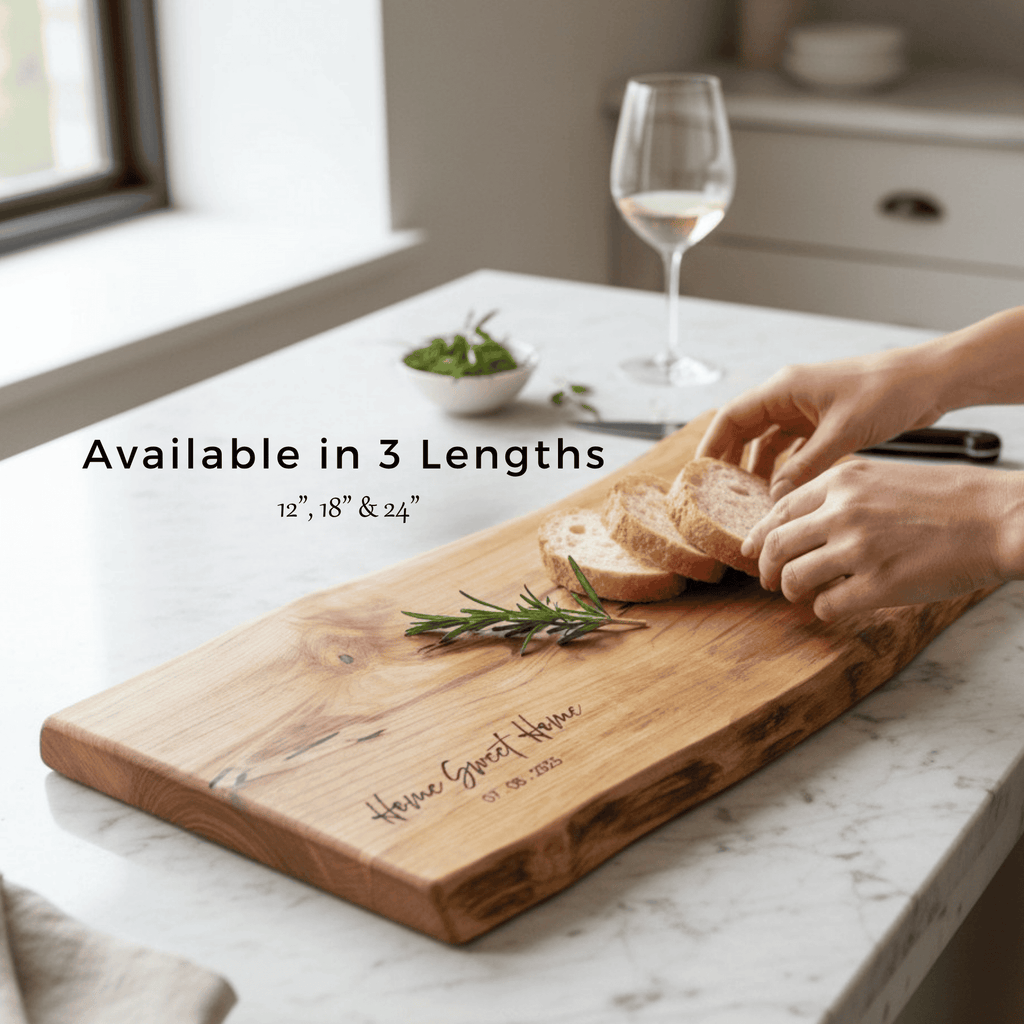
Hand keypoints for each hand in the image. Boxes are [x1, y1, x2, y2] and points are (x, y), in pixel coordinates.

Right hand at [696, 347, 946, 499]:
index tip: (698, 475)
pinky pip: (790, 447)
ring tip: (751, 499)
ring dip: (757, 469)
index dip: (710, 446)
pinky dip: (783, 468)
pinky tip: (782, 491)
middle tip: (719, 495)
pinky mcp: (822, 422)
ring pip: (766, 441)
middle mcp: (788, 396)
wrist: (928, 381)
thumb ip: (805, 466)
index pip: (731, 417)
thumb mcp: (842, 433)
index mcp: (784, 388)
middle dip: (729, 462)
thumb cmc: (888, 392)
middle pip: (743, 430)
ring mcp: (805, 409)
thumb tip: (775, 497)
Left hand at [742, 459, 1020, 621]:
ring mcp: (858, 548)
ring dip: (793, 592)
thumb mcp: (885, 476)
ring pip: (794, 578)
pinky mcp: (878, 584)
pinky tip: (836, 606)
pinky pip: (826, 605)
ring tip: (804, 596)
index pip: (779, 509)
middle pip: (776, 545)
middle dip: (768, 569)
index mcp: (843, 481)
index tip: (754, 551)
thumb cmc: (949, 499)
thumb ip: (843, 495)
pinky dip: (824, 610)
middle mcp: (843, 511)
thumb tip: (805, 523)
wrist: (999, 518)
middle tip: (771, 582)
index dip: (760, 535)